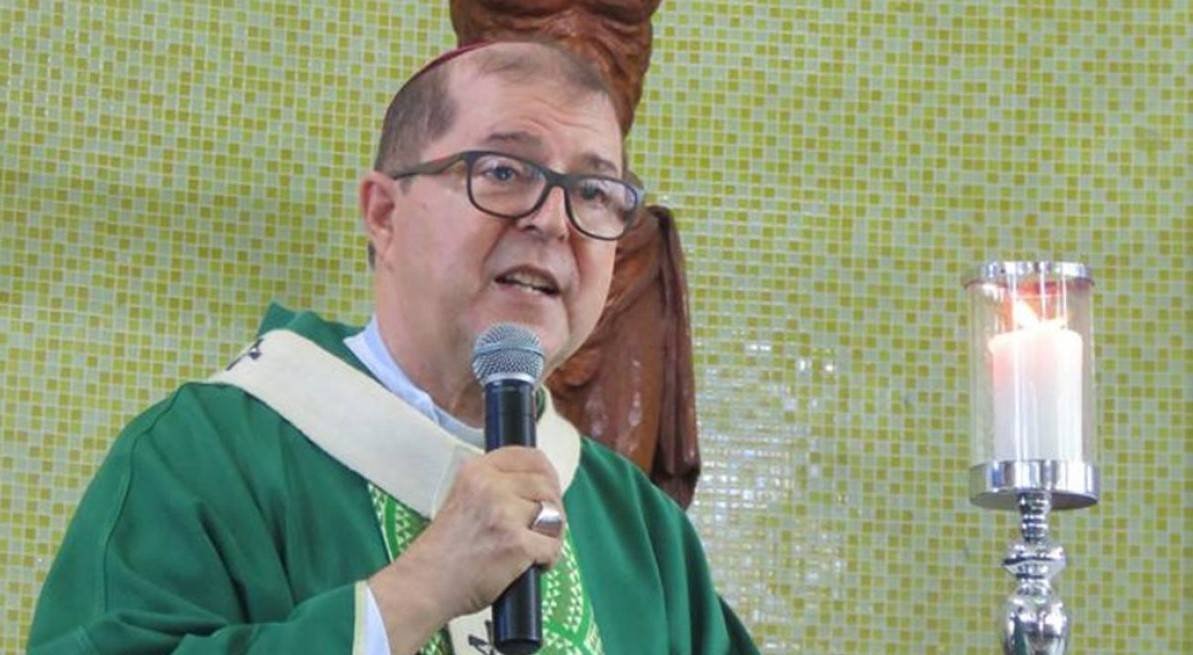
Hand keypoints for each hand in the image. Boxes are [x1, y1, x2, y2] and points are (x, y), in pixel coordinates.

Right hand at [367, 447, 565, 652]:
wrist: (425, 584)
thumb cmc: (443, 550)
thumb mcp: (461, 499)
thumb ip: (493, 487)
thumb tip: (537, 487)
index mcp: (477, 471)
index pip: (529, 457)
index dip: (547, 475)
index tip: (549, 490)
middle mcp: (490, 486)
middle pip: (546, 487)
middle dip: (553, 509)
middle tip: (543, 529)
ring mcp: (504, 514)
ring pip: (553, 515)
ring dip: (552, 534)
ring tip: (535, 549)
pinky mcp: (516, 543)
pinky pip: (553, 546)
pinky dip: (548, 560)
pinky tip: (534, 566)